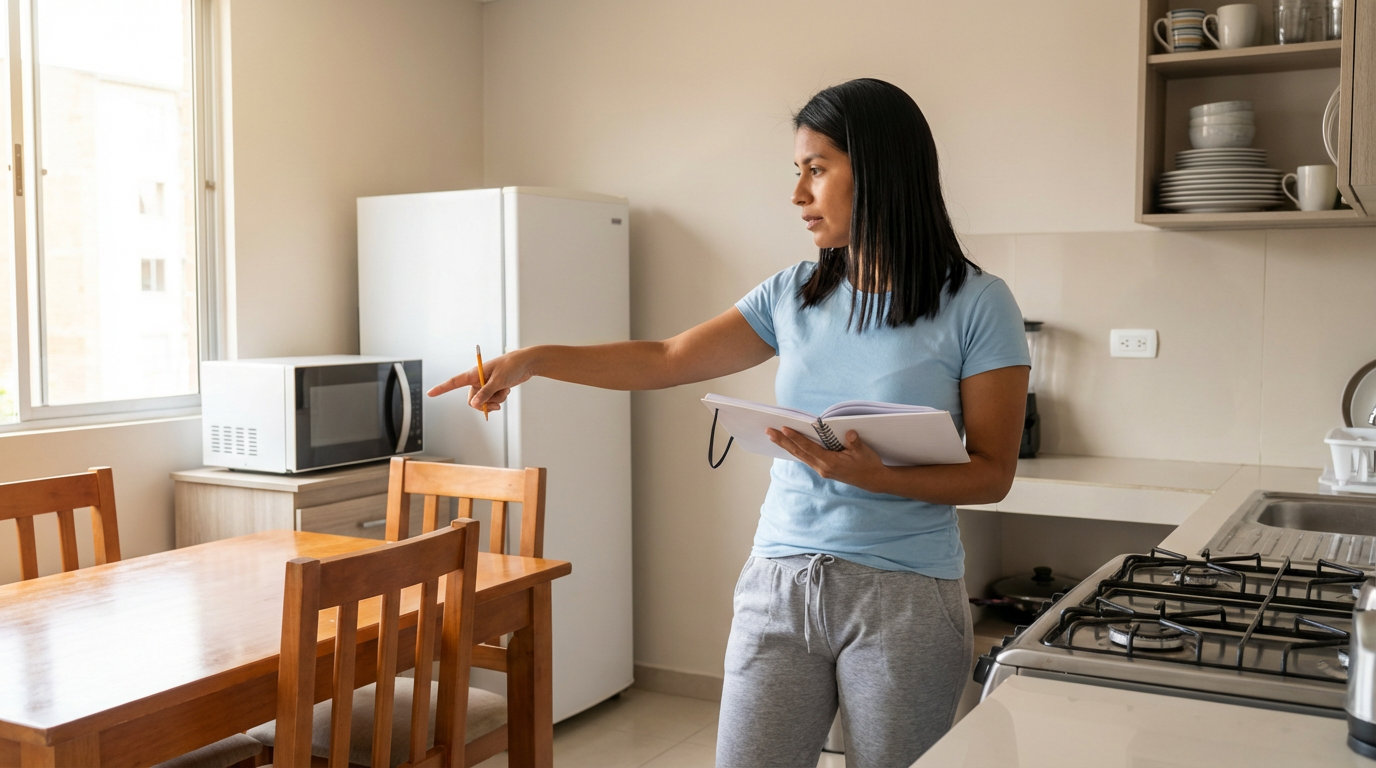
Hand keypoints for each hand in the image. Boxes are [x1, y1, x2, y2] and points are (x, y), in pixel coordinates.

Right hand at [426, 350, 533, 412]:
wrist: (526, 363)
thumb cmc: (511, 366)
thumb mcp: (499, 380)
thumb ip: (486, 393)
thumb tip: (474, 405)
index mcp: (474, 374)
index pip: (454, 382)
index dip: (441, 388)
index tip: (430, 394)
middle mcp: (477, 380)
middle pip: (472, 400)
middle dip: (484, 405)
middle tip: (496, 404)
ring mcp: (485, 385)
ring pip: (484, 402)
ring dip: (495, 400)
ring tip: (505, 391)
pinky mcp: (493, 388)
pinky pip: (492, 400)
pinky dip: (500, 398)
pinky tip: (507, 389)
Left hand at [766, 428, 888, 491]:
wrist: (873, 480)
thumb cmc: (869, 464)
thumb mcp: (864, 452)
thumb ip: (855, 442)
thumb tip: (849, 433)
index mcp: (830, 463)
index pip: (809, 448)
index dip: (796, 438)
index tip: (784, 429)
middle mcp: (822, 468)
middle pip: (799, 452)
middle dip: (783, 441)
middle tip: (769, 431)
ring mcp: (821, 469)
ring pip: (800, 455)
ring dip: (786, 445)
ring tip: (773, 436)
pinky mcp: (823, 469)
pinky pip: (805, 457)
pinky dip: (796, 449)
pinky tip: (788, 444)